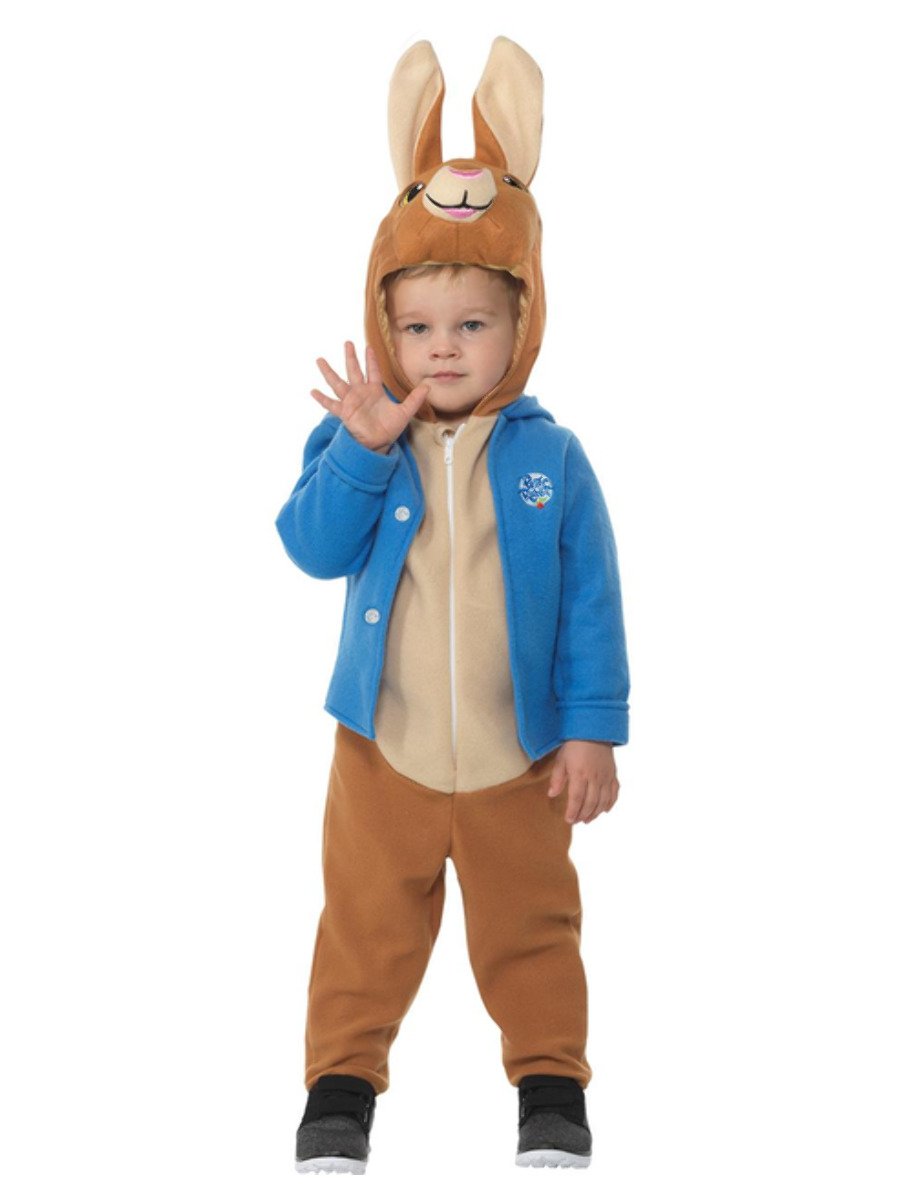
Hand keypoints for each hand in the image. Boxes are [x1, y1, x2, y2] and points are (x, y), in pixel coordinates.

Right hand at [311, 341, 429, 452]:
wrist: (378, 443)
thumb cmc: (389, 429)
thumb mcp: (405, 412)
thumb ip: (415, 399)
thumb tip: (428, 387)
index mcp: (374, 391)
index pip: (372, 371)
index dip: (371, 359)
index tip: (369, 347)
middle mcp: (360, 393)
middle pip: (354, 371)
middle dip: (351, 357)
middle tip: (347, 342)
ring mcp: (350, 401)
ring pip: (338, 383)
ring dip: (329, 372)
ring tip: (320, 360)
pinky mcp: (344, 412)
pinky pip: (331, 404)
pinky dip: (322, 399)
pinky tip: (312, 391)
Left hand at [547, 740, 619, 823]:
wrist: (594, 730)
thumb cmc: (575, 744)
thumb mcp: (561, 759)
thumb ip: (557, 778)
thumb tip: (552, 794)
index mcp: (580, 774)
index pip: (577, 799)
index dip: (573, 812)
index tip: (569, 820)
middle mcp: (595, 778)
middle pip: (590, 803)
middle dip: (583, 815)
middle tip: (577, 821)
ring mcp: (605, 777)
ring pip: (603, 801)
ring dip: (595, 812)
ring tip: (588, 819)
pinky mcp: (612, 774)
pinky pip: (614, 792)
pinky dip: (610, 803)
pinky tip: (605, 810)